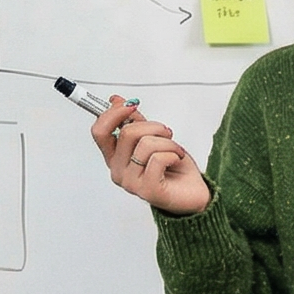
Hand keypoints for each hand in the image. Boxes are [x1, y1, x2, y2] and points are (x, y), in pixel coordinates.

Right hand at [100, 98, 209, 215]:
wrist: (194, 193)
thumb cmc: (174, 168)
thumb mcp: (154, 138)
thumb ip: (135, 122)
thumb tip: (117, 100)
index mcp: (115, 157)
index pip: (100, 131)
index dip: (113, 114)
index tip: (131, 105)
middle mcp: (118, 170)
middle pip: (127, 133)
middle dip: (153, 126)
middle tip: (167, 133)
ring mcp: (130, 182)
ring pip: (145, 144)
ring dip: (168, 142)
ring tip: (175, 151)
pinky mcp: (147, 190)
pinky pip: (158, 159)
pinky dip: (173, 154)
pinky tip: (176, 161)